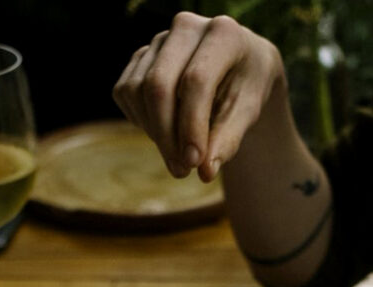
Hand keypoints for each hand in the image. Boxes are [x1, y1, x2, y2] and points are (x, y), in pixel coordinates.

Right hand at [112, 12, 284, 182]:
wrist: (236, 69)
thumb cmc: (245, 88)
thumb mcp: (247, 113)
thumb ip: (228, 140)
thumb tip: (205, 171)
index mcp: (223, 33)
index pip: (196, 81)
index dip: (191, 127)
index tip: (194, 164)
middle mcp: (186, 27)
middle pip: (158, 86)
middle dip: (166, 136)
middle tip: (181, 170)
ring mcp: (159, 41)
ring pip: (137, 91)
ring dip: (153, 133)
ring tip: (177, 155)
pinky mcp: (140, 57)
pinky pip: (125, 93)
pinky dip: (141, 121)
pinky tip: (165, 131)